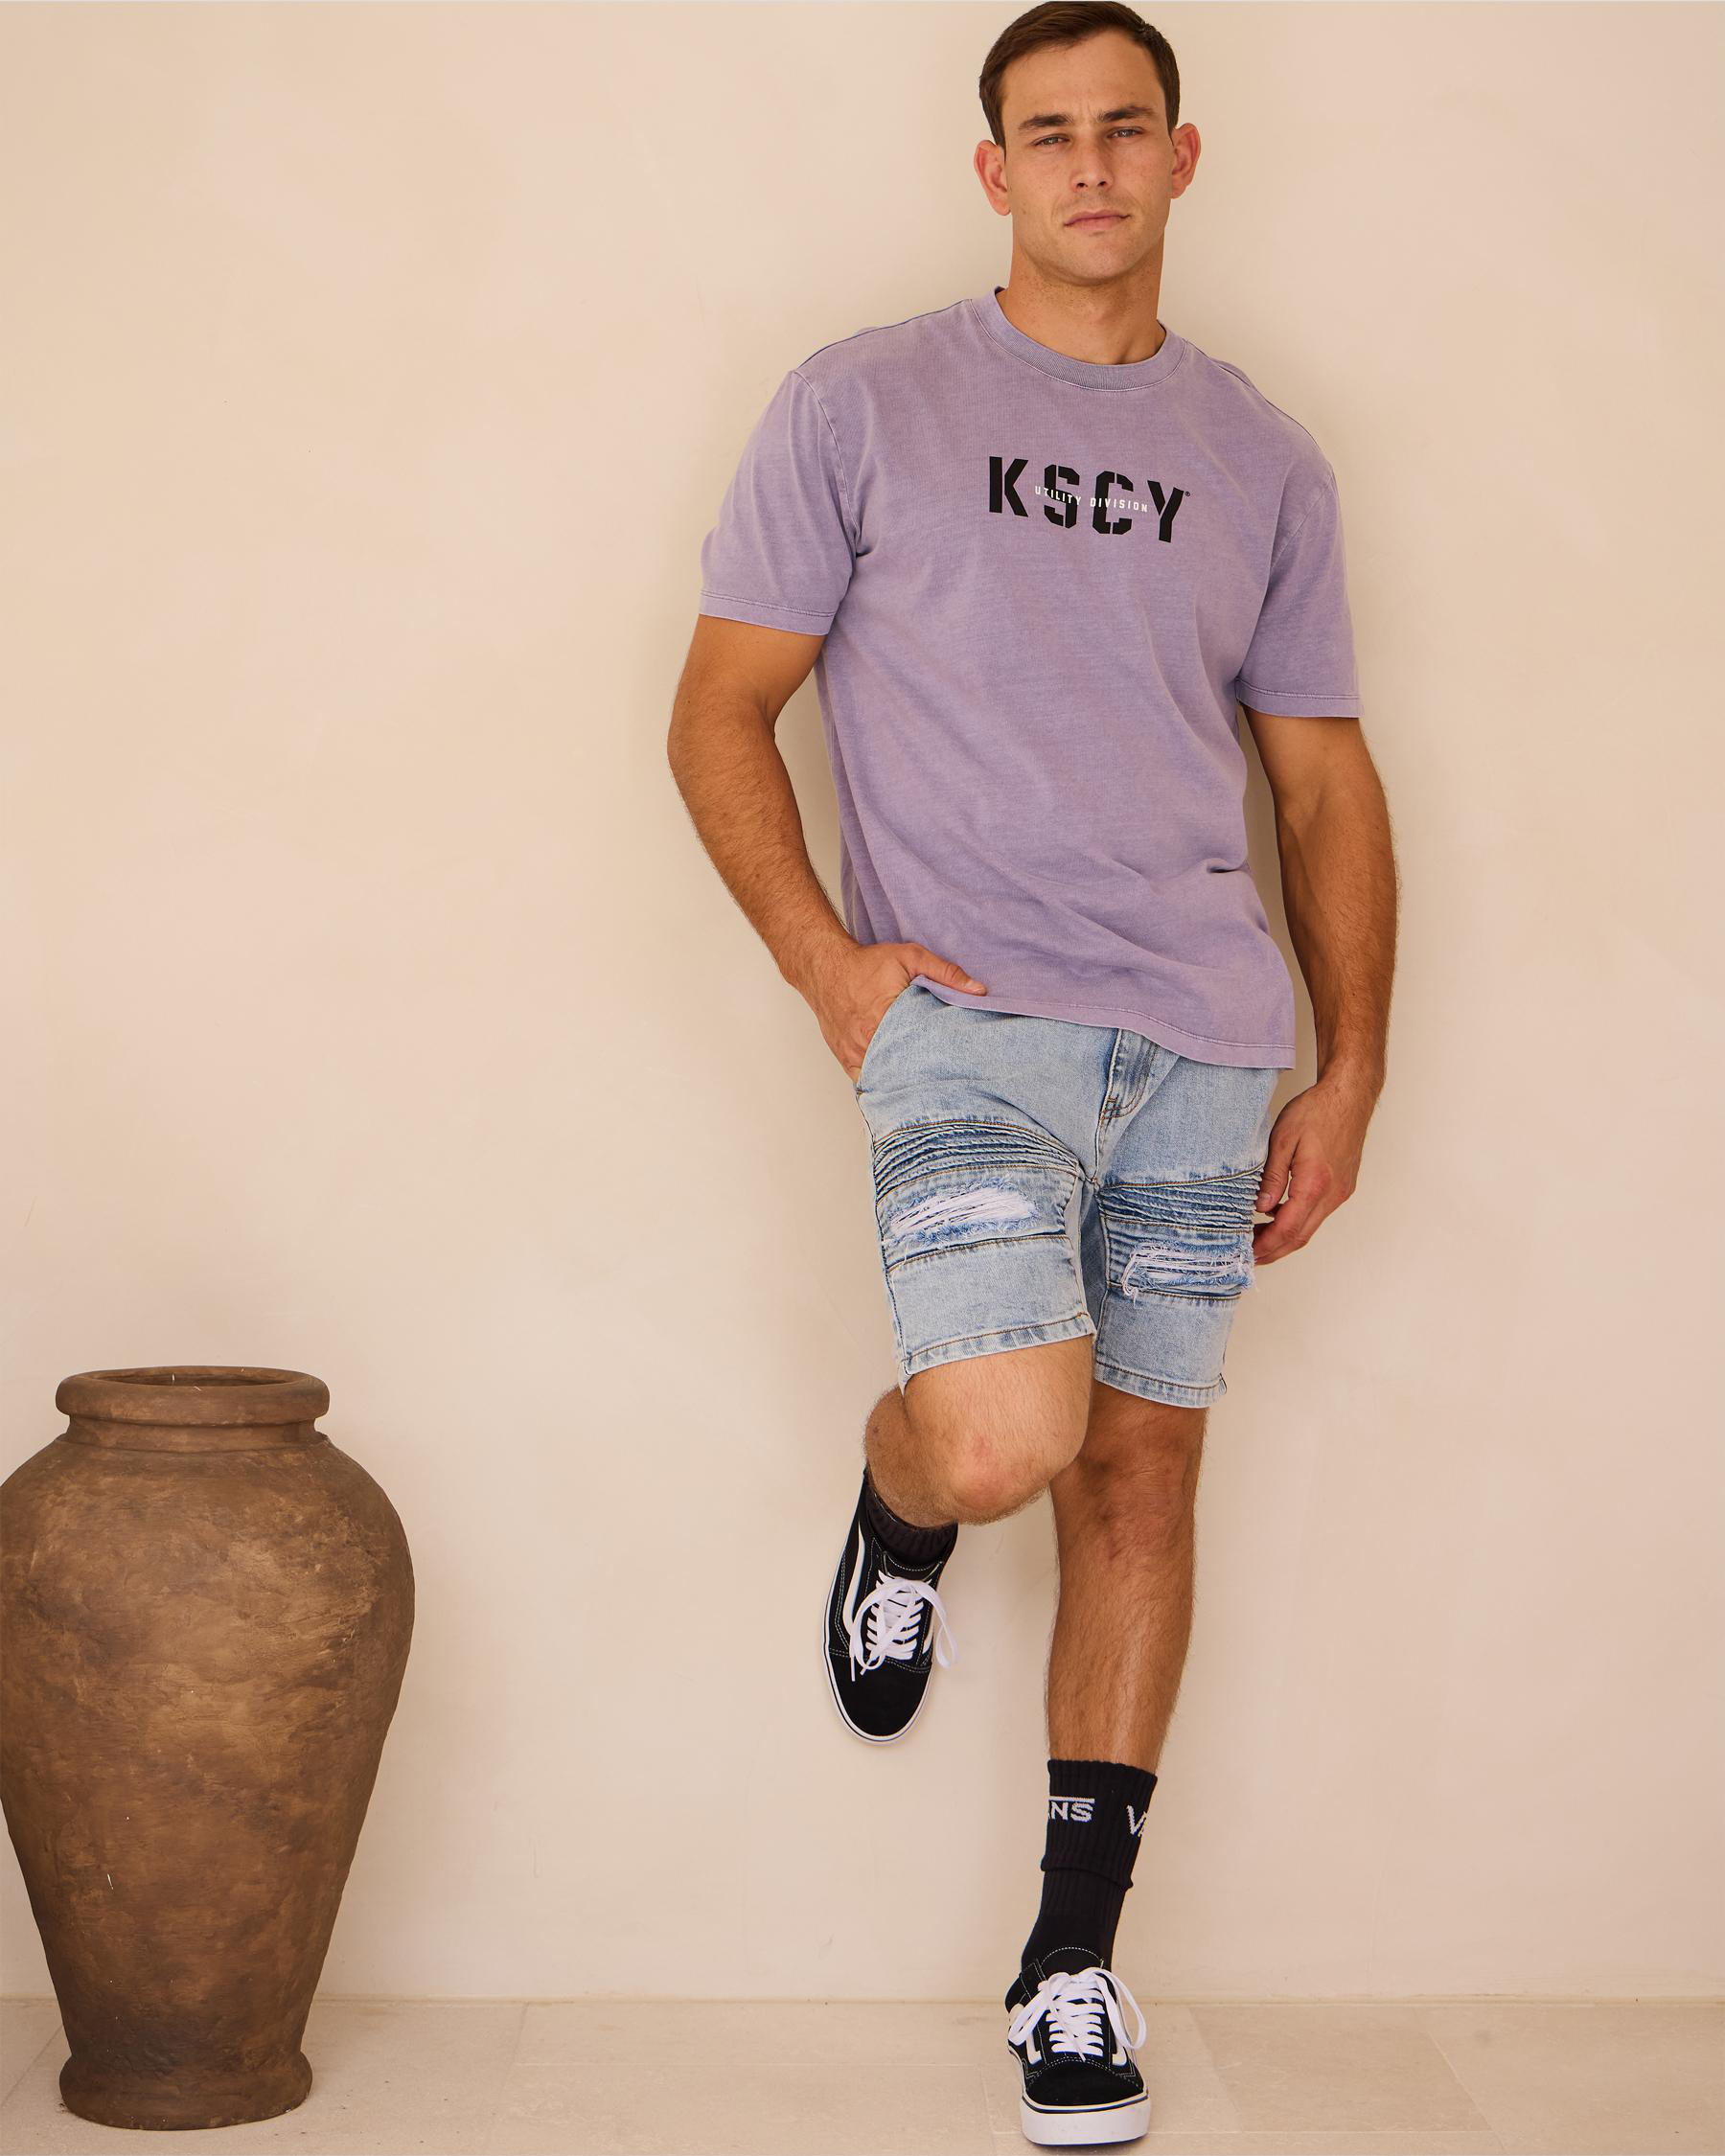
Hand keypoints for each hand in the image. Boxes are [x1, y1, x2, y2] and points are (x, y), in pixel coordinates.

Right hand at [809, 941, 986, 1085]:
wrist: (825, 967)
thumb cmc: (866, 964)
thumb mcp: (910, 958)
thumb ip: (945, 973)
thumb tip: (979, 991)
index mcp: (885, 1019)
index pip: (921, 1050)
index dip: (940, 1060)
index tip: (956, 1064)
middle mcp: (867, 1041)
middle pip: (903, 1070)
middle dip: (924, 1076)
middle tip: (946, 1081)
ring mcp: (854, 1053)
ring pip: (884, 1079)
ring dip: (902, 1082)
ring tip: (925, 1086)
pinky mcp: (845, 1058)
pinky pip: (866, 1081)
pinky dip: (882, 1084)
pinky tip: (898, 1087)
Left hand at [1252, 1072, 1375, 1263]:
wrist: (1349, 1096)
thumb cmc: (1316, 1111)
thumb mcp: (1282, 1140)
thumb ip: (1270, 1177)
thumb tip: (1260, 1208)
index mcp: (1315, 1183)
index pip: (1288, 1228)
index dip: (1267, 1245)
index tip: (1248, 1254)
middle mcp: (1333, 1193)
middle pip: (1301, 1236)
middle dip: (1274, 1250)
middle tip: (1249, 1257)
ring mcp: (1340, 1192)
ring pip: (1310, 1227)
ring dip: (1285, 1237)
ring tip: (1257, 1238)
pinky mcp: (1343, 1187)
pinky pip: (1317, 1213)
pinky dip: (1297, 1221)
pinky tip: (1276, 1214)